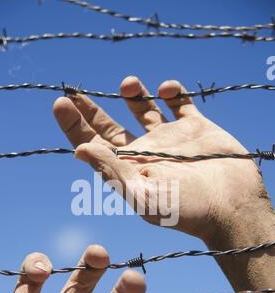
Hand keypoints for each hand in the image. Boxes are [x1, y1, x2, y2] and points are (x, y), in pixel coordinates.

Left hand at [53, 76, 269, 239]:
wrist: (232, 206)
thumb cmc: (186, 209)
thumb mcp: (143, 194)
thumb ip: (112, 172)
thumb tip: (79, 150)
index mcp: (128, 169)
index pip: (93, 145)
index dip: (74, 126)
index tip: (60, 102)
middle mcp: (145, 152)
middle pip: (110, 127)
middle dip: (91, 109)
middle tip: (73, 91)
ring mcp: (170, 138)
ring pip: (144, 110)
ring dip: (132, 94)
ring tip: (128, 84)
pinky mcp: (195, 127)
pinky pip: (179, 103)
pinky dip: (171, 90)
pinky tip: (165, 88)